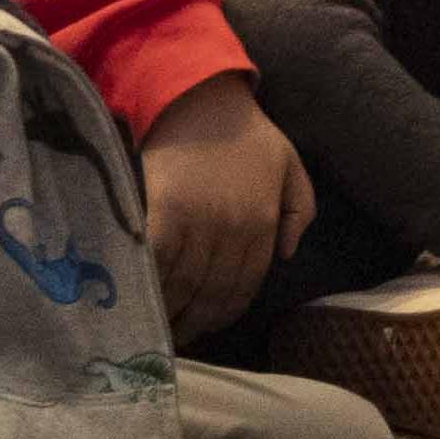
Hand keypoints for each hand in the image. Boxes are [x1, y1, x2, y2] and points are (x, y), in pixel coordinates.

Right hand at [137, 77, 311, 336]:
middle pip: (212, 292)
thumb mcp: (292, 168)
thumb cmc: (249, 134)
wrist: (202, 100)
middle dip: (195, 322)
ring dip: (170, 312)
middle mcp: (234, 231)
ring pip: (185, 284)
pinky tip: (140, 300)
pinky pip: (157, 262)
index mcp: (264, 223)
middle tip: (176, 339)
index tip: (208, 328)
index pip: (246, 285)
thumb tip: (287, 256)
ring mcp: (199, 223)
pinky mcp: (164, 213)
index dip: (225, 313)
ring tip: (156, 328)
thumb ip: (299, 212)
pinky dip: (150, 284)